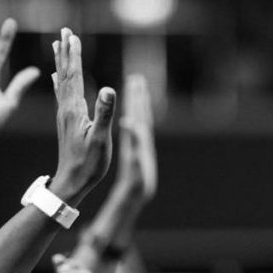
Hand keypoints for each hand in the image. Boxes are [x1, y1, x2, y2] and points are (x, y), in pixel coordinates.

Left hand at [50, 28, 115, 202]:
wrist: (71, 183)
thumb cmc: (88, 164)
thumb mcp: (101, 139)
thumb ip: (104, 113)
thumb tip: (108, 87)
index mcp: (74, 109)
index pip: (74, 75)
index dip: (73, 55)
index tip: (72, 35)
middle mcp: (66, 108)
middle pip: (65, 73)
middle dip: (65, 52)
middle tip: (65, 32)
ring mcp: (64, 115)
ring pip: (61, 81)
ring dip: (61, 62)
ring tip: (58, 46)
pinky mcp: (66, 122)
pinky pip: (61, 94)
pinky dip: (59, 81)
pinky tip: (55, 78)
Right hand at [117, 74, 157, 202]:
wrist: (141, 193)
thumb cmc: (137, 182)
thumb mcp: (135, 166)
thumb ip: (135, 149)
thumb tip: (131, 126)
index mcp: (141, 141)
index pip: (139, 118)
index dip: (136, 100)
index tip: (134, 86)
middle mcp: (143, 139)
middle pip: (142, 114)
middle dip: (139, 97)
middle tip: (136, 80)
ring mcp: (141, 142)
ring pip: (140, 117)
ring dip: (138, 102)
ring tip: (135, 87)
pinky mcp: (137, 146)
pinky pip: (136, 125)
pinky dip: (133, 114)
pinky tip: (129, 111)